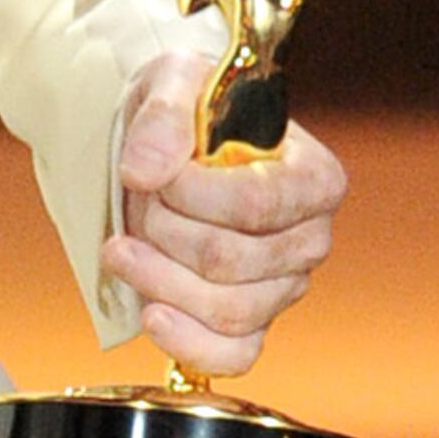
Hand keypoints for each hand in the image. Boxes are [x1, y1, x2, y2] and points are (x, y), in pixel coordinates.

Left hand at [105, 46, 347, 376]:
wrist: (167, 150)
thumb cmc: (188, 113)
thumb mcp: (174, 82)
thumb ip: (164, 116)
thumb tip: (148, 169)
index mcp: (315, 178)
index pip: (254, 204)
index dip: (188, 195)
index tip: (151, 172)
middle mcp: (311, 238)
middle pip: (229, 261)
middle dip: (162, 233)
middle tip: (137, 206)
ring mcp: (283, 287)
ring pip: (225, 310)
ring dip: (158, 279)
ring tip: (123, 248)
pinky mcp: (251, 323)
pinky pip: (234, 355)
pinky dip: (188, 342)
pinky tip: (152, 313)